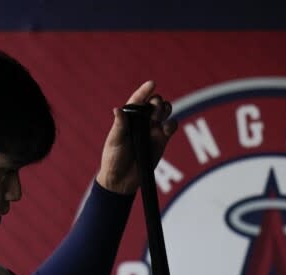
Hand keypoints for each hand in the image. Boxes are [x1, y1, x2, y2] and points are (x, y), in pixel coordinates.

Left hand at [95, 80, 176, 194]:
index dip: (144, 90)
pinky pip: (171, 126)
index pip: (137, 100)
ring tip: (158, 119)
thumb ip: (119, 126)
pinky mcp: (162, 141)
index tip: (152, 83)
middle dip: (157, 102)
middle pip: (155, 103)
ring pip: (165, 111)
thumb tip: (117, 109)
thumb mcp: (115, 141)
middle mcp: (142, 122)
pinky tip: (165, 130)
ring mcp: (153, 130)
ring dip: (165, 110)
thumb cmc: (114, 159)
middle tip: (153, 113)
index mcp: (128, 118)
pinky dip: (171, 124)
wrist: (122, 180)